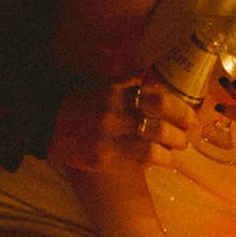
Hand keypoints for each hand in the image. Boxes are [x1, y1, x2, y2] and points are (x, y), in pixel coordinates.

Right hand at [51, 77, 195, 172]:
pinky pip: (136, 161)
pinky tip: (160, 161)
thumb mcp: (102, 84)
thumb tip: (151, 74)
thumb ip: (128, 81)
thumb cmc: (77, 101)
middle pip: (160, 126)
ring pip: (152, 148)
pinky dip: (153, 161)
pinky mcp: (102, 158)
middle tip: (187, 137)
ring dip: (170, 151)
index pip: (158, 99)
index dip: (180, 110)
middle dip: (180, 134)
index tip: (192, 118)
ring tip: (175, 152)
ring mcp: (108, 138)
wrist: (43, 122)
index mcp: (117, 92)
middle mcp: (115, 114)